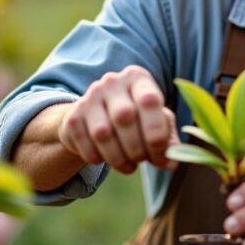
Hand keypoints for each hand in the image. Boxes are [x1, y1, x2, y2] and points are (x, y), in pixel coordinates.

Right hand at [57, 65, 178, 173]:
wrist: (97, 119)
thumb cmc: (137, 121)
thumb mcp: (157, 123)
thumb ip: (168, 140)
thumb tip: (171, 163)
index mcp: (138, 78)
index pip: (149, 100)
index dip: (156, 131)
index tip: (160, 153)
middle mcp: (112, 82)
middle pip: (124, 117)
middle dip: (136, 147)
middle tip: (142, 160)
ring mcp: (89, 97)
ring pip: (102, 133)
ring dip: (118, 158)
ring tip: (128, 166)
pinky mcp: (73, 116)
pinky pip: (85, 144)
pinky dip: (98, 159)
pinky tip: (106, 159)